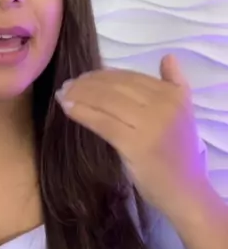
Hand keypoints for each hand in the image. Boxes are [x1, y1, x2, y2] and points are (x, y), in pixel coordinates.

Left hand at [55, 54, 205, 216]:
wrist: (185, 191)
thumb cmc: (178, 155)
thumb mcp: (183, 113)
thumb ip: (175, 83)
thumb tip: (167, 56)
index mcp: (174, 95)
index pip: (131, 77)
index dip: (104, 75)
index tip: (84, 77)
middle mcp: (164, 105)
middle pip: (116, 86)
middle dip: (87, 83)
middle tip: (68, 84)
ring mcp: (150, 124)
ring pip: (106, 100)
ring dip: (79, 94)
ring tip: (63, 94)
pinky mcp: (134, 143)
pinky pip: (101, 121)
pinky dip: (81, 111)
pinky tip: (67, 108)